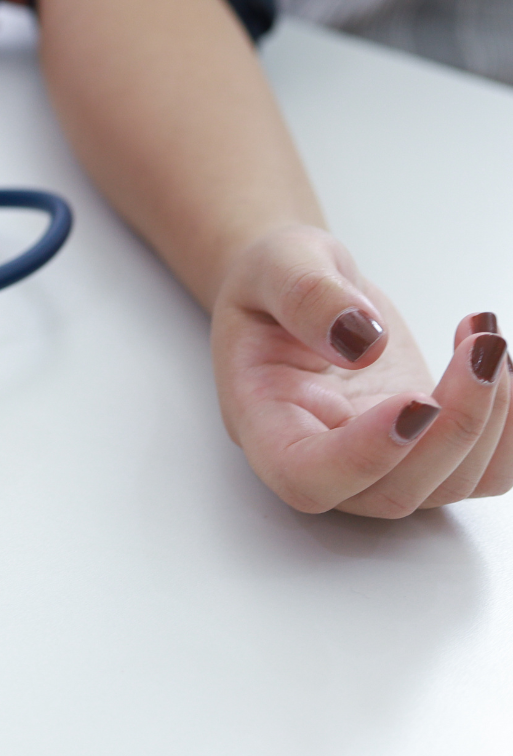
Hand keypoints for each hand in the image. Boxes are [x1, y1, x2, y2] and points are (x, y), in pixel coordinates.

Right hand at [211, 226, 509, 516]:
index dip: (366, 457)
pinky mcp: (425, 448)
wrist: (306, 290)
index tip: (417, 399)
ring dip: (492, 419)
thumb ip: (307, 297)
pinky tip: (498, 362)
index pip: (307, 476)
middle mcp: (321, 458)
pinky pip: (486, 471)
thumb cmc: (276, 281)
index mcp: (267, 422)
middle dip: (456, 425)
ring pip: (450, 485)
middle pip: (394, 492)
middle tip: (482, 345)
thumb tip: (361, 341)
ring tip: (486, 339)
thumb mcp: (277, 263)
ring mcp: (377, 463)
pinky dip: (512, 427)